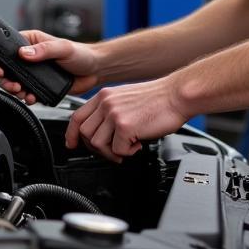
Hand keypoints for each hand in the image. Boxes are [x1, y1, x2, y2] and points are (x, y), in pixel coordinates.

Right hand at [0, 29, 100, 103]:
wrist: (94, 70)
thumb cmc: (81, 53)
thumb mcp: (62, 47)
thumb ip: (44, 50)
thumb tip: (25, 52)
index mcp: (32, 42)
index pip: (9, 49)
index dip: (1, 60)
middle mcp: (31, 57)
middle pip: (8, 69)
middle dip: (6, 79)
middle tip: (12, 84)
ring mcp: (34, 73)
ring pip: (15, 83)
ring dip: (15, 90)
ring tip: (22, 92)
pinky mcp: (40, 86)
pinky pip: (28, 93)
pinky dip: (27, 98)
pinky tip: (31, 98)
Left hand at [64, 78, 188, 162]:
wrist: (177, 95)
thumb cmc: (158, 99)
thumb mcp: (126, 98)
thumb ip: (110, 111)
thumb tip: (101, 134)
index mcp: (104, 95)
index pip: (77, 116)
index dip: (71, 134)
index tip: (72, 144)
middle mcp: (106, 103)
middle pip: (85, 134)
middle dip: (96, 148)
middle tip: (113, 150)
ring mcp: (114, 114)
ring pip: (98, 144)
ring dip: (112, 152)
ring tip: (127, 147)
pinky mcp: (125, 126)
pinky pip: (117, 150)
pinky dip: (128, 152)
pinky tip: (138, 144)